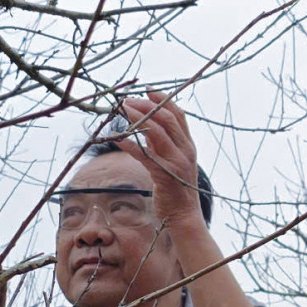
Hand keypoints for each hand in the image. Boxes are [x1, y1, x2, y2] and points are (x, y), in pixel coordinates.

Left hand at [116, 91, 203, 229]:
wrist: (184, 216)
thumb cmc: (176, 190)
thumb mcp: (174, 162)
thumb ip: (164, 145)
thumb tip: (147, 128)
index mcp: (188, 145)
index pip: (178, 115)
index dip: (164, 99)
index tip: (147, 90)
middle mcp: (185, 151)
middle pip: (166, 119)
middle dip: (145, 106)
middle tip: (127, 101)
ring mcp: (176, 163)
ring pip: (157, 132)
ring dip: (137, 118)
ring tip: (121, 111)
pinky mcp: (165, 176)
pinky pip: (145, 155)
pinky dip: (130, 145)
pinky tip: (117, 138)